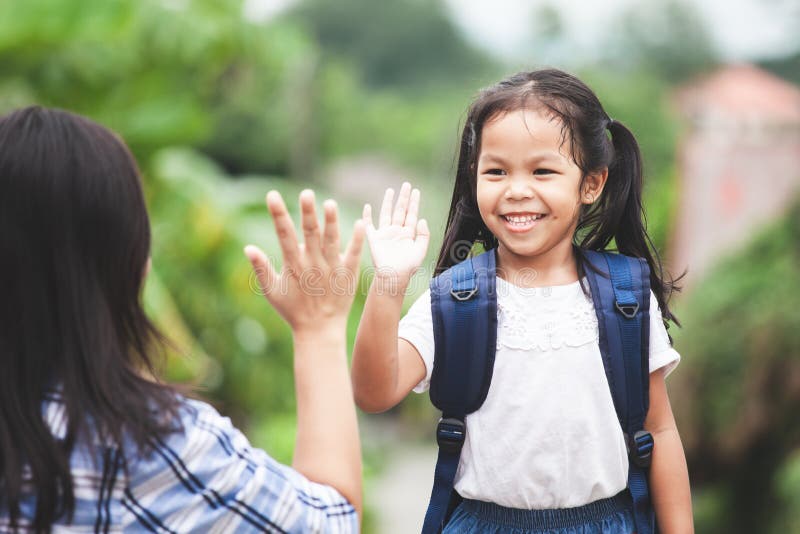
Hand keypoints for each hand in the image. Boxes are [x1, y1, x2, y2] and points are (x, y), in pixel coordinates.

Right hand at [245, 190, 364, 334]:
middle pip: (309, 233)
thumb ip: (261, 268)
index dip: (278, 214)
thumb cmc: (293, 310)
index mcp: (293, 264)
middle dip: (307, 212)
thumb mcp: (272, 291)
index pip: (283, 234)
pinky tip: (361, 223)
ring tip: (330, 203)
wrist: (319, 331)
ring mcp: (331, 268)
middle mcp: (312, 263)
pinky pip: (353, 254)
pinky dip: (357, 240)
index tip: (272, 194)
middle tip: (306, 193)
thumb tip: (247, 247)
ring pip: (332, 240)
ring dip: (331, 222)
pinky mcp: (347, 274)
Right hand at [362, 182, 428, 288]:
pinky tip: (367, 206)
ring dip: (388, 202)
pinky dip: (367, 216)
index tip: (416, 191)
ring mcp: (385, 234)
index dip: (414, 203)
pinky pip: (369, 225)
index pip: (411, 214)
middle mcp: (396, 232)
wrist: (393, 276)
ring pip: (386, 214)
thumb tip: (422, 219)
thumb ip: (424, 235)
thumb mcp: (421, 251)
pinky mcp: (374, 239)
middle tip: (406, 184)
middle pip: (400, 210)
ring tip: (391, 190)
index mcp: (408, 234)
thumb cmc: (408, 267)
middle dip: (403, 198)